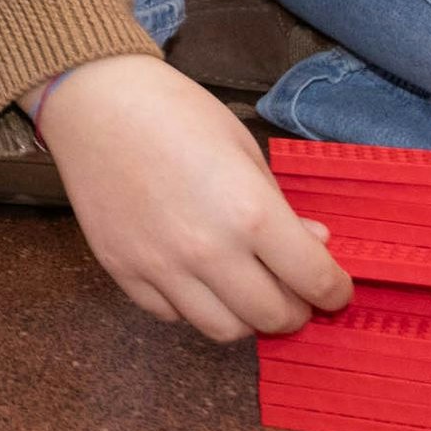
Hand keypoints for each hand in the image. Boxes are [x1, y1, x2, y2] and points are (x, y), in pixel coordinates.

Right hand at [36, 52, 351, 339]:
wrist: (96, 100)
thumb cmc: (175, 112)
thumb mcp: (244, 149)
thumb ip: (280, 207)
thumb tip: (312, 245)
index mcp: (250, 212)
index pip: (314, 280)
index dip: (335, 292)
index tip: (335, 290)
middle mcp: (208, 250)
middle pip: (272, 317)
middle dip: (296, 311)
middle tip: (295, 293)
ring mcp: (161, 267)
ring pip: (223, 330)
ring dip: (246, 317)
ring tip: (246, 291)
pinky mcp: (124, 271)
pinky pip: (171, 315)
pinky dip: (193, 306)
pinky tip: (195, 277)